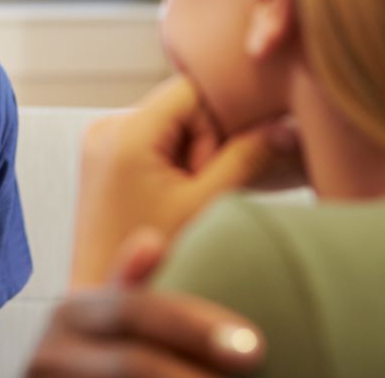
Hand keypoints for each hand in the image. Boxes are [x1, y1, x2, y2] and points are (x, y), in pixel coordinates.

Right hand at [27, 232, 264, 377]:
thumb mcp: (99, 321)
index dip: (194, 328)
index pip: (135, 311)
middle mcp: (50, 353)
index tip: (255, 346)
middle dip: (193, 375)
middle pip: (132, 363)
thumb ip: (126, 286)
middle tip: (252, 367)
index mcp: (71, 314)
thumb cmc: (87, 361)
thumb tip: (152, 243)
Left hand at [70, 75, 300, 286]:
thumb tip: (284, 127)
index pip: (191, 88)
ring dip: (188, 152)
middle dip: (203, 141)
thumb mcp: (206, 204)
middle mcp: (106, 126)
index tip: (216, 166)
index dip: (218, 121)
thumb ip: (246, 159)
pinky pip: (150, 138)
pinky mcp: (101, 156)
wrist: (106, 296)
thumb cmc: (154, 258)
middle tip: (200, 188)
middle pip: (179, 105)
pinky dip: (170, 159)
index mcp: (126, 132)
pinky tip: (170, 196)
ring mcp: (99, 140)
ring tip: (183, 196)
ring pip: (168, 122)